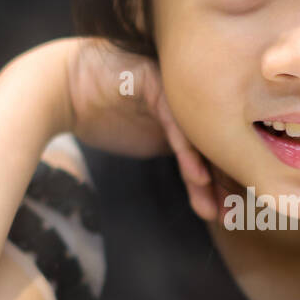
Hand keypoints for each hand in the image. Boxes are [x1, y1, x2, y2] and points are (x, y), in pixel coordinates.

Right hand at [61, 36, 218, 220]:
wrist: (66, 92)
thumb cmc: (108, 117)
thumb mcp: (155, 143)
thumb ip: (185, 161)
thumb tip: (214, 197)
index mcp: (196, 107)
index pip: (221, 145)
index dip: (229, 181)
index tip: (234, 213)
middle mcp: (190, 96)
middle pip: (217, 141)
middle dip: (225, 183)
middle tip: (232, 215)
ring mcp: (174, 88)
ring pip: (200, 136)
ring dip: (210, 177)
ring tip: (215, 210)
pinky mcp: (155, 83)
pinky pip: (176, 123)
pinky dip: (188, 153)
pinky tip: (198, 179)